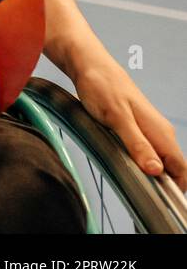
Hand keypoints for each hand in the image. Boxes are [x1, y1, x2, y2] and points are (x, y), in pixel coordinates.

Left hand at [71, 53, 185, 190]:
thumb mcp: (117, 118)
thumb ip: (137, 144)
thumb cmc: (102, 87)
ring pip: (158, 159)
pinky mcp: (136, 127)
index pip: (181, 168)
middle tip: (145, 195)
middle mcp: (160, 131)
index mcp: (161, 132)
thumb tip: (156, 171)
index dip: (178, 188)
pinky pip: (146, 150)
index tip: (167, 203)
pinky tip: (129, 166)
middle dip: (163, 184)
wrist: (90, 65)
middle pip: (171, 166)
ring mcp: (149, 129)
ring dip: (150, 173)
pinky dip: (141, 161)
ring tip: (136, 183)